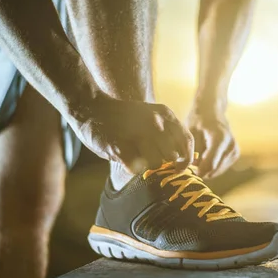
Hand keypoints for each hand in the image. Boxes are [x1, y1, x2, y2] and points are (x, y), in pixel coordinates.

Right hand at [68, 95, 194, 172]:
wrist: (91, 108)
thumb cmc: (124, 116)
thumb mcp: (151, 115)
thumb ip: (167, 132)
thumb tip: (180, 158)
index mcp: (165, 114)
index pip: (186, 141)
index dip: (186, 158)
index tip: (178, 167)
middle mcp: (154, 122)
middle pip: (171, 156)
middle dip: (162, 161)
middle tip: (148, 156)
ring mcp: (138, 135)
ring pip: (155, 163)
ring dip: (147, 164)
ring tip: (134, 153)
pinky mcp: (121, 147)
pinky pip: (136, 168)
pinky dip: (132, 167)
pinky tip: (124, 155)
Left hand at [187, 108, 238, 177]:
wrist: (212, 111)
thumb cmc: (198, 120)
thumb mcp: (190, 133)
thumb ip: (192, 151)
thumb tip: (194, 166)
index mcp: (220, 139)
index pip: (211, 164)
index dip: (199, 171)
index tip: (190, 171)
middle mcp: (231, 146)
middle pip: (214, 169)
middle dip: (202, 169)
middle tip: (192, 162)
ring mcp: (235, 151)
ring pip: (217, 170)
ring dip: (207, 168)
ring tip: (199, 155)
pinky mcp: (235, 154)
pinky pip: (221, 167)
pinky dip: (212, 165)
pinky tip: (207, 155)